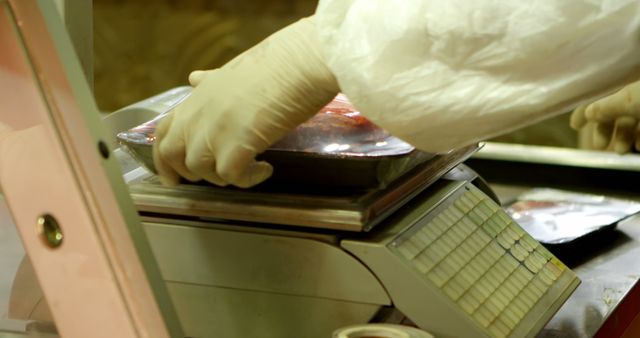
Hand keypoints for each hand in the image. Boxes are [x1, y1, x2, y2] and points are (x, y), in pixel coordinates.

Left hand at [153, 17, 338, 187]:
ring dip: (224, 177)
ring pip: (202, 170)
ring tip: (249, 168)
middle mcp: (197, 115)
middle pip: (172, 155)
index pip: (163, 133)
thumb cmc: (274, 65)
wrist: (298, 64)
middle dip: (189, 173)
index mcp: (195, 98)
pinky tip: (265, 170)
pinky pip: (231, 178)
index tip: (171, 178)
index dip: (163, 160)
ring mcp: (214, 132)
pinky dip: (248, 180)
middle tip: (215, 178)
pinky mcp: (236, 147)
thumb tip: (195, 78)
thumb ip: (209, 82)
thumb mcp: (231, 72)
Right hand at [570, 82, 639, 153]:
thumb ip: (608, 106)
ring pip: (631, 117)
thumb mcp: (631, 99)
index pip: (598, 89)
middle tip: (599, 146)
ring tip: (621, 151)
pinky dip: (639, 136)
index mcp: (624, 74)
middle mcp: (634, 84)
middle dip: (605, 128)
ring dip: (623, 136)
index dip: (585, 107)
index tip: (575, 126)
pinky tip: (638, 146)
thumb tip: (587, 114)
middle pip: (614, 106)